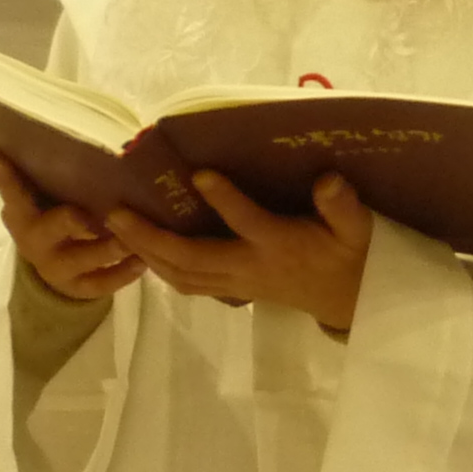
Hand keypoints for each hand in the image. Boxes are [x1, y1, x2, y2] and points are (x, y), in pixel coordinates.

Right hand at [0, 155, 142, 302]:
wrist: (55, 270)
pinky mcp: (78, 288)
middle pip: (50, 227)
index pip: (12, 191)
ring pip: (84, 257)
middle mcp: (35, 240)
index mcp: (22, 212)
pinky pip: (102, 284)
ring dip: (111, 246)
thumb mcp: (39, 198)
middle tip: (96, 212)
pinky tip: (144, 261)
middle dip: (71, 220)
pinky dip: (124, 273)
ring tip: (136, 235)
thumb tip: (56, 120)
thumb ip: (42, 171)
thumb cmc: (51, 217)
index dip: (6, 176)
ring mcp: (56, 267)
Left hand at [104, 170, 376, 331]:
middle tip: (116, 212)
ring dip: (146, 253)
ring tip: (116, 227)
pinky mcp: (230, 289)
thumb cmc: (346, 253)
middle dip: (151, 237)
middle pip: (192, 257)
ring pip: (181, 274)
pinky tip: (138, 249)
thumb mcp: (356, 228)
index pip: (247, 222)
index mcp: (279, 245)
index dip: (224, 200)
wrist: (345, 298)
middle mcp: (249, 266)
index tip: (198, 173)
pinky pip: (186, 283)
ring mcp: (236, 282)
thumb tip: (328, 180)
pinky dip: (158, 268)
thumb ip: (343, 206)